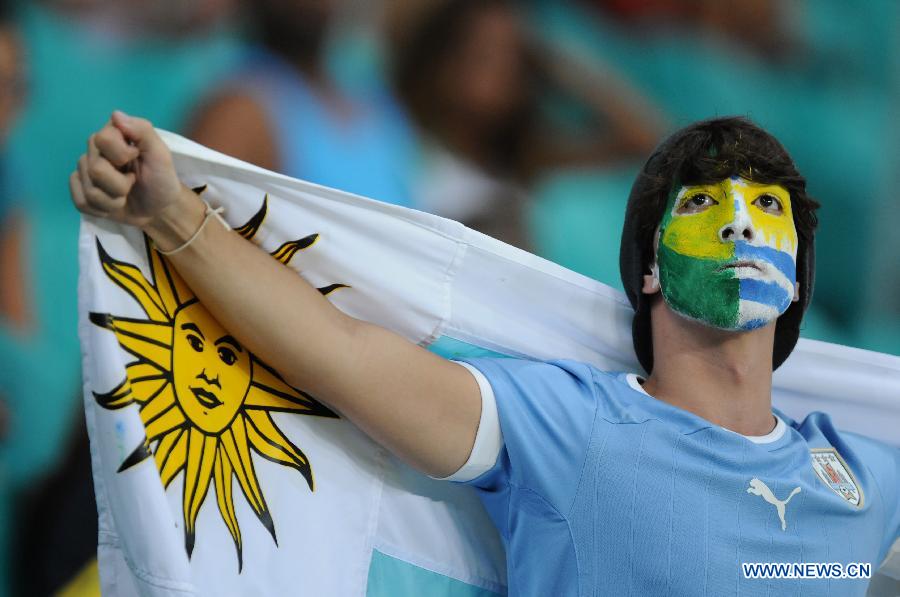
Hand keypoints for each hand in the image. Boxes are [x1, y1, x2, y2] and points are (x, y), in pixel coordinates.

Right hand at [70, 111, 186, 228]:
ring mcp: (85, 172)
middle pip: (95, 169)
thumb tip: (116, 115)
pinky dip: (103, 209)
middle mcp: (94, 151)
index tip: (136, 157)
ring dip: (114, 200)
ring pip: (90, 191)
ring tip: (126, 196)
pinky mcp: (81, 193)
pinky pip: (81, 203)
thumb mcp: (160, 153)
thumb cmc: (161, 177)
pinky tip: (114, 205)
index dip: (120, 154)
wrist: (160, 208)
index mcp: (112, 136)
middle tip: (133, 182)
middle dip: (120, 184)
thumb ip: (142, 131)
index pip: (101, 139)